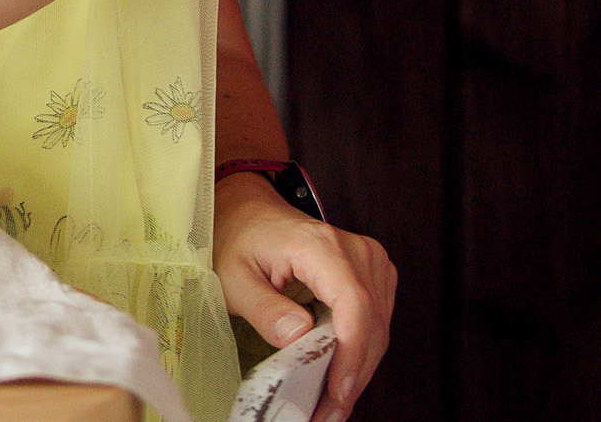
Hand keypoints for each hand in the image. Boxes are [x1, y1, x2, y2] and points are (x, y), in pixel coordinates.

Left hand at [213, 172, 394, 421]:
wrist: (249, 211)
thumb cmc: (237, 240)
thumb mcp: (233, 275)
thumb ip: (264, 307)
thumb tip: (299, 337)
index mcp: (321, 246)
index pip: (354, 305)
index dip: (351, 354)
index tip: (338, 392)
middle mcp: (357, 251)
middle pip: (372, 325)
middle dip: (353, 376)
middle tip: (327, 414)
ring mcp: (370, 262)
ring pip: (379, 329)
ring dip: (359, 370)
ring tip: (330, 406)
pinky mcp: (373, 275)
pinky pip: (375, 323)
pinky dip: (360, 353)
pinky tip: (339, 378)